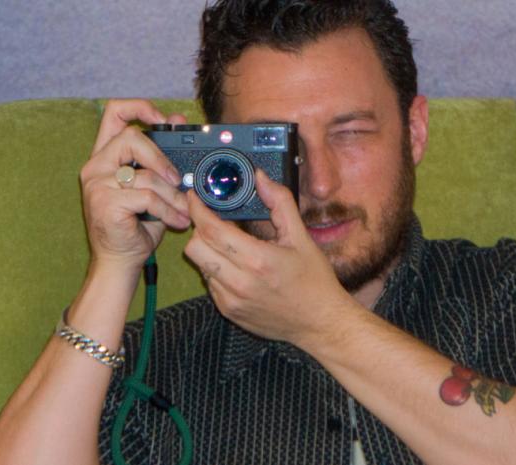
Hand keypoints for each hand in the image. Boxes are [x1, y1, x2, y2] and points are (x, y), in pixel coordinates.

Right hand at [79, 99, 190, 268]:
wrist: (121, 261)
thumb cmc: (137, 225)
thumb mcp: (155, 186)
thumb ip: (163, 155)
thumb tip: (177, 119)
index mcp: (106, 156)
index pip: (115, 113)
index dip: (140, 107)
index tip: (164, 119)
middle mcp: (96, 166)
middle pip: (130, 137)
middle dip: (161, 158)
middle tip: (178, 180)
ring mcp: (97, 184)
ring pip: (145, 175)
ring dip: (172, 195)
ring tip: (183, 210)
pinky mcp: (104, 203)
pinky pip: (146, 197)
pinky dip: (168, 210)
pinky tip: (177, 221)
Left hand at [183, 170, 362, 344]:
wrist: (320, 323)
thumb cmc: (314, 281)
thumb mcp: (301, 237)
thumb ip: (280, 203)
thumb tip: (261, 178)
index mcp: (258, 259)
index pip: (211, 229)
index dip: (197, 209)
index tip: (195, 197)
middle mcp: (240, 281)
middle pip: (194, 247)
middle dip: (200, 230)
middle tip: (215, 222)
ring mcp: (232, 299)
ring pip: (200, 265)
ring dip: (209, 251)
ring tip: (230, 246)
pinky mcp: (229, 311)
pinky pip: (210, 283)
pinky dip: (217, 270)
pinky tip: (237, 268)